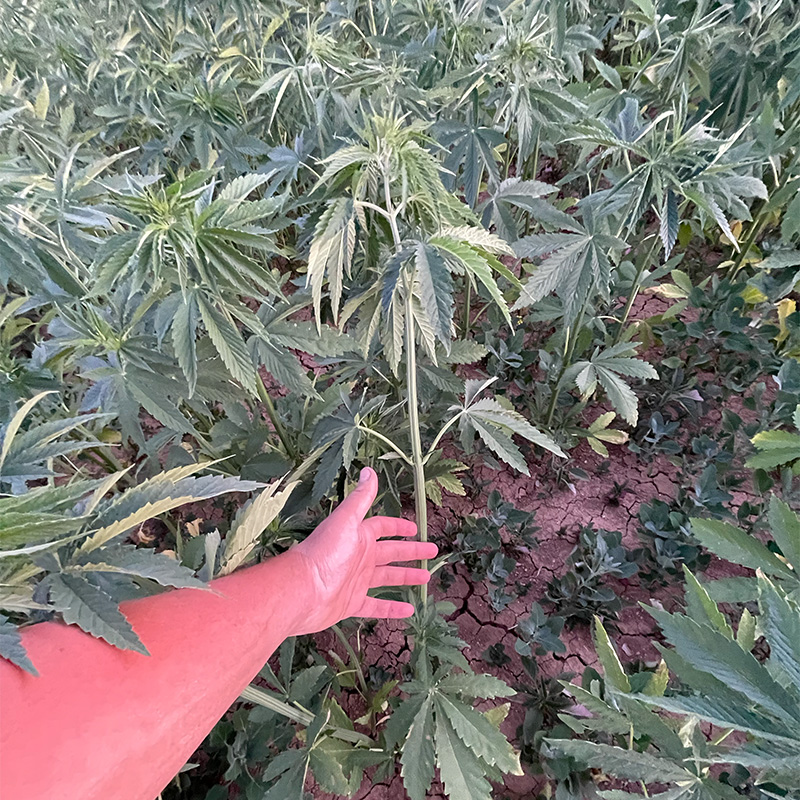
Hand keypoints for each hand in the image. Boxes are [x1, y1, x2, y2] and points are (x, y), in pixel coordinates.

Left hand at [292, 467, 436, 634]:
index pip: (383, 527)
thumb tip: (369, 470)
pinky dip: (392, 609)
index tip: (415, 528)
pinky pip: (377, 606)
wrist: (302, 590)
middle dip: (411, 552)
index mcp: (358, 536)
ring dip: (406, 577)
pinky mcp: (351, 603)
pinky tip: (408, 612)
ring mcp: (355, 581)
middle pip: (391, 552)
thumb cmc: (324, 552)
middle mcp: (358, 557)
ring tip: (425, 578)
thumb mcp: (346, 520)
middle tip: (432, 552)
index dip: (398, 526)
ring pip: (387, 578)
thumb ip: (360, 498)